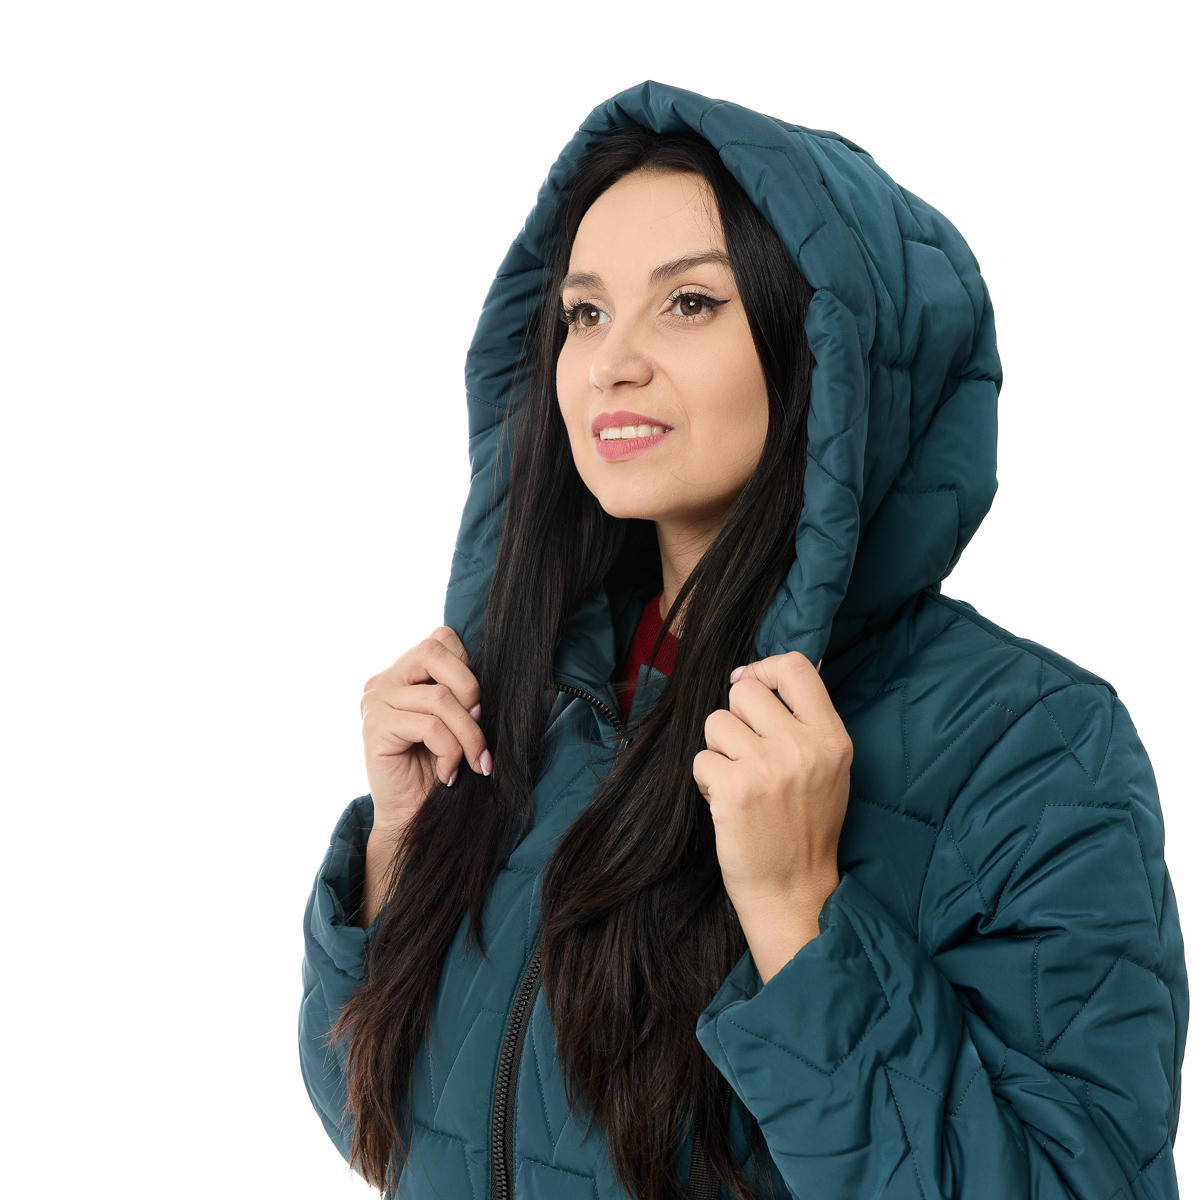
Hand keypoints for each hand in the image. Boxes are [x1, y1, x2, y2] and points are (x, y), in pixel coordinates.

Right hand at [360, 626, 490, 832]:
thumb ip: (463, 694)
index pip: (441, 638)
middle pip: (434, 651)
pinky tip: (448, 772)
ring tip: (473, 761)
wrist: (411, 818)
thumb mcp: (457, 721)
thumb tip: (493, 681)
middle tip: (480, 726)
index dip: (469, 667)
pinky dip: (450, 751)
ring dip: (468, 734)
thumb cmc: (438, 768)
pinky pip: (429, 726)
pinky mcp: (374, 727)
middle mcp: (385, 679)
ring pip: (440, 697)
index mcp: (405, 671)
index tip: (478, 708)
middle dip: (470, 689)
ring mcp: (376, 701)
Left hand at [692, 652, 851, 980]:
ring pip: (716, 723)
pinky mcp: (735, 790)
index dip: (763, 670)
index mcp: (831, 737)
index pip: (794, 667)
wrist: (794, 889)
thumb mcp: (827, 767)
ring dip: (718, 750)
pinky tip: (727, 803)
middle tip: (745, 751)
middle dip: (735, 717)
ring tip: (739, 781)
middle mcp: (803, 747)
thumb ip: (804, 721)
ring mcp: (768, 767)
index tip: (751, 688)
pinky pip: (701, 759)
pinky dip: (707, 780)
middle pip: (744, 691)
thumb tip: (758, 674)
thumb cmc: (806, 826)